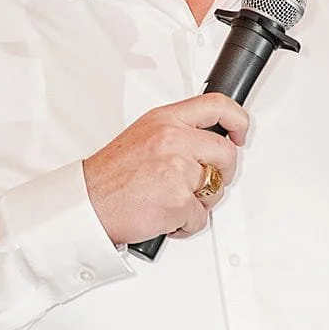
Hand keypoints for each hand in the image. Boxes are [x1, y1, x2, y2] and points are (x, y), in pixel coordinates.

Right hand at [83, 93, 250, 245]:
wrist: (87, 205)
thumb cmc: (110, 177)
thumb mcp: (143, 136)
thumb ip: (177, 133)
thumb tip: (207, 140)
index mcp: (165, 120)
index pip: (216, 105)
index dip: (238, 120)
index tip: (240, 133)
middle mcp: (173, 140)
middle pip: (227, 154)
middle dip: (221, 174)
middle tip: (202, 183)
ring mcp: (178, 170)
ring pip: (216, 189)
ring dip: (200, 202)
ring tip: (172, 199)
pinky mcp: (179, 200)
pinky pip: (201, 217)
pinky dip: (186, 224)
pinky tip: (166, 215)